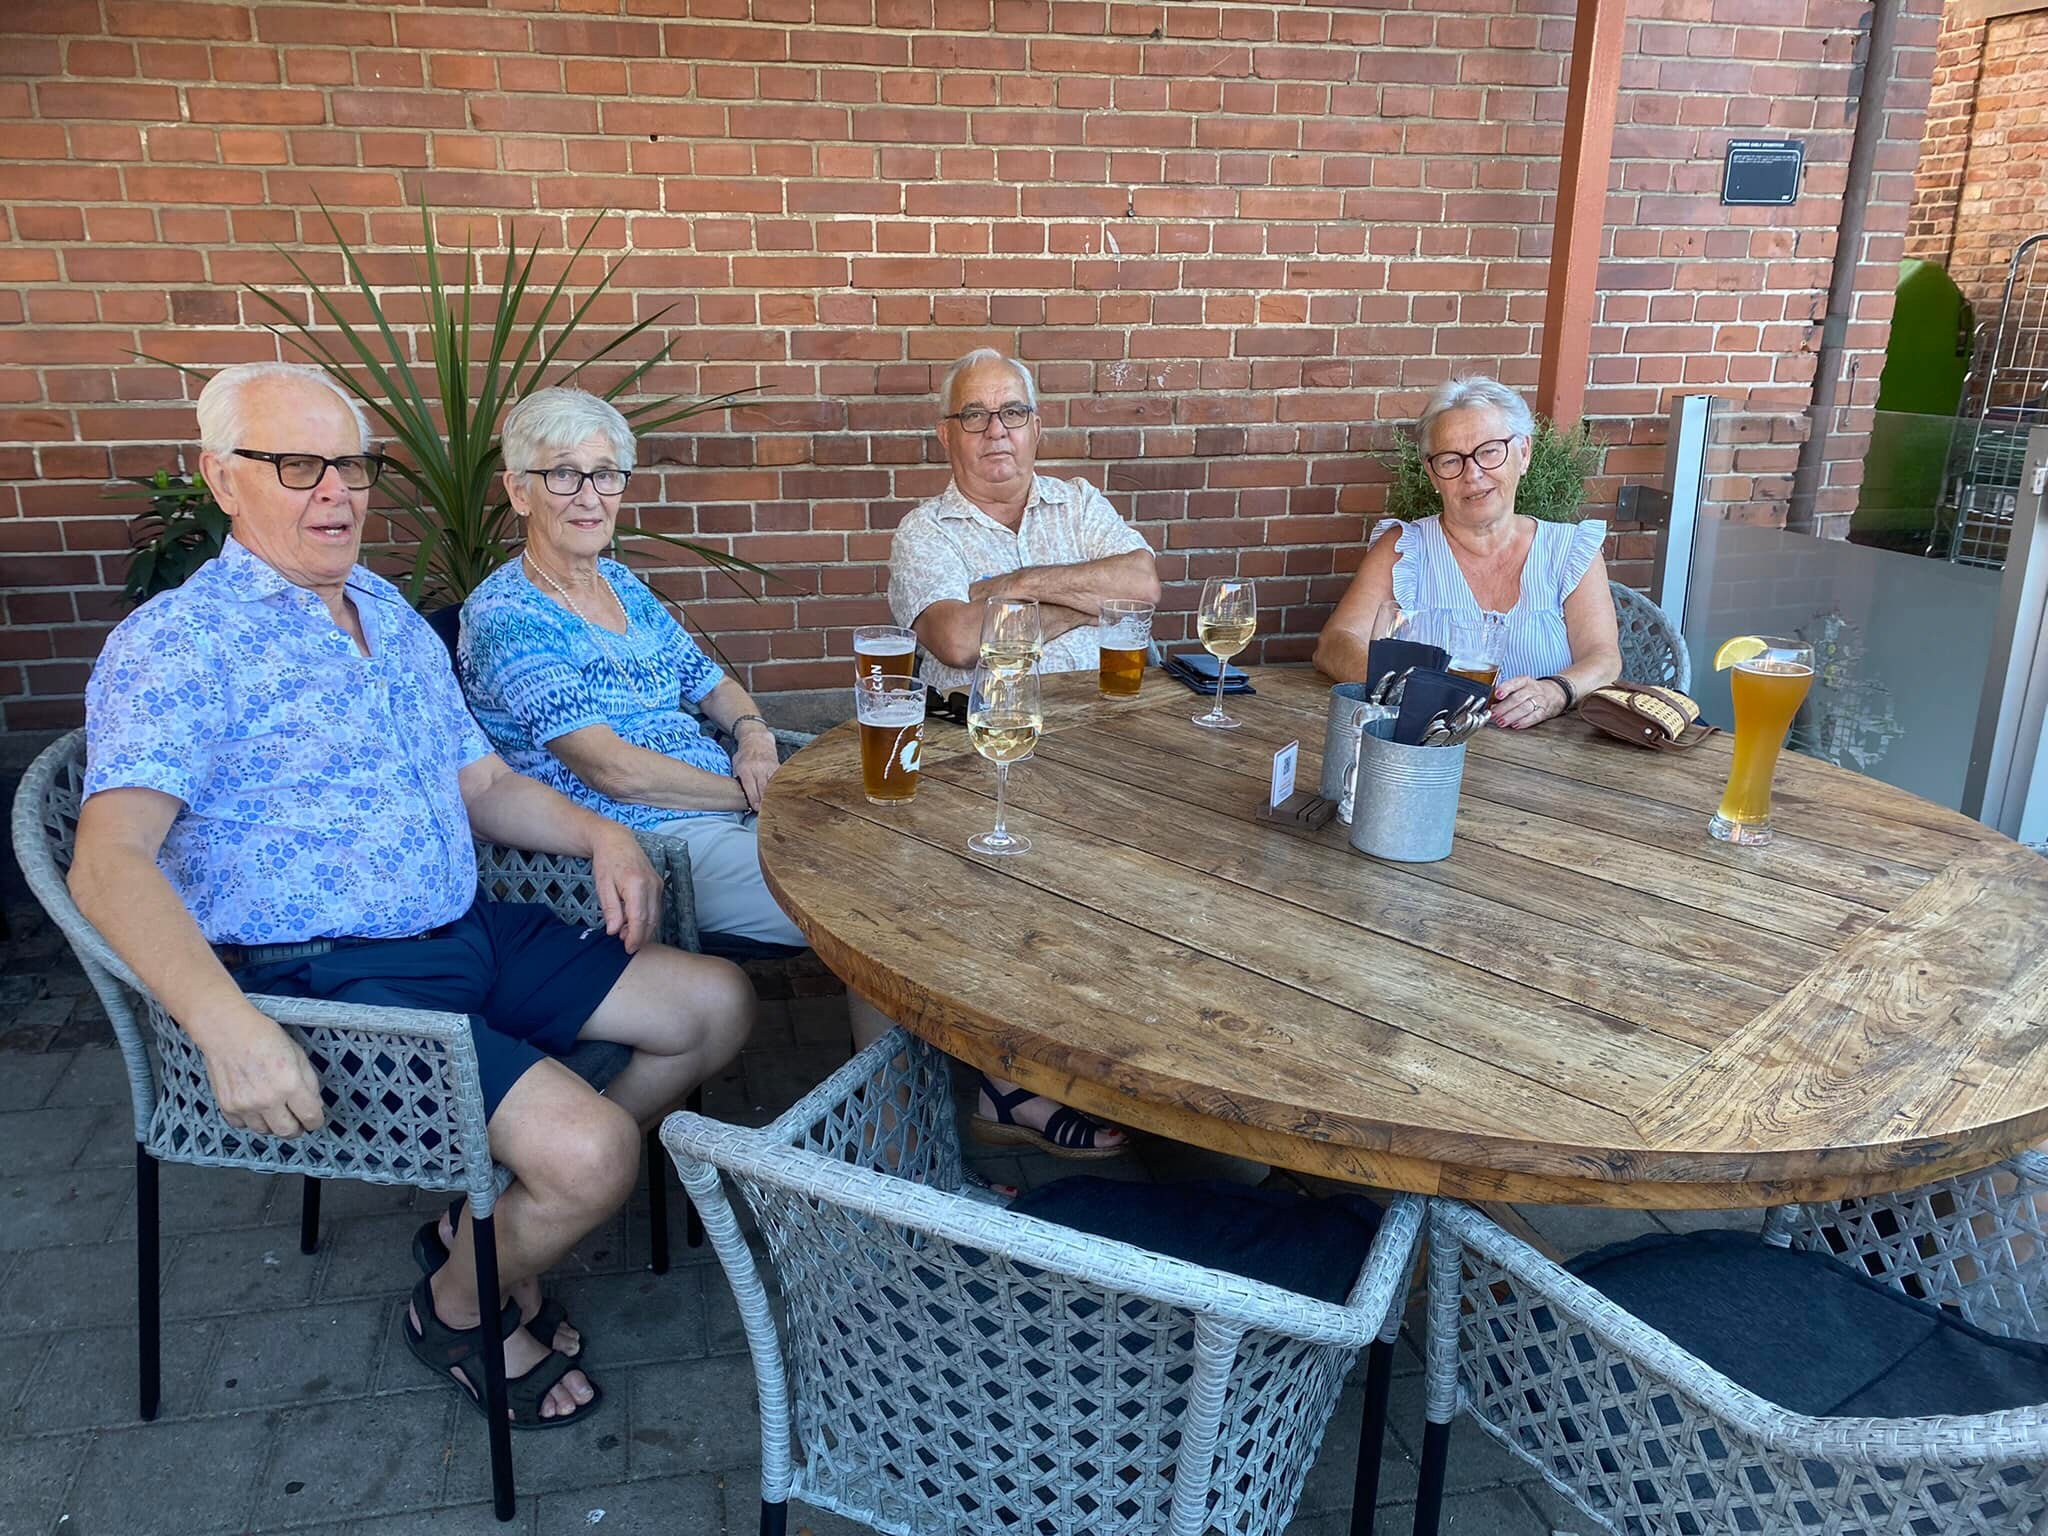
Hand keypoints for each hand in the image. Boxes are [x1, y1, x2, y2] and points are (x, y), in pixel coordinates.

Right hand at [204, 1008, 325, 1137]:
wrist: (227, 1031)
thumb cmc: (264, 1037)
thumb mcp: (298, 1054)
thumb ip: (310, 1083)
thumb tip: (314, 1105)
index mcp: (290, 1084)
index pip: (310, 1117)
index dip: (316, 1121)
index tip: (314, 1120)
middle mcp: (267, 1099)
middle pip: (288, 1132)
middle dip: (296, 1128)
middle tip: (297, 1120)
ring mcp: (245, 1106)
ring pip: (265, 1131)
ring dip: (273, 1124)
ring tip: (274, 1108)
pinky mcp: (227, 1107)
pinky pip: (243, 1125)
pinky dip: (251, 1120)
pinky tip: (254, 1105)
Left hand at [589, 823, 662, 952]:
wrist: (616, 840)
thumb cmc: (607, 861)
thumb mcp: (602, 886)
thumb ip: (610, 910)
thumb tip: (614, 931)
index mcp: (636, 884)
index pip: (639, 919)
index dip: (635, 937)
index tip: (628, 949)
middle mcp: (652, 885)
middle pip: (651, 920)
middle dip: (640, 937)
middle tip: (626, 946)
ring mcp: (658, 884)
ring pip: (656, 916)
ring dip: (645, 929)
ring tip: (628, 935)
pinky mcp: (659, 885)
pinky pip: (656, 908)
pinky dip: (648, 919)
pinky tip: (634, 922)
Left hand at [732, 731, 779, 812]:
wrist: (756, 739)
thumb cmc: (745, 754)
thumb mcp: (736, 765)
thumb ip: (739, 779)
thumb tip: (740, 795)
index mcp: (745, 769)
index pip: (751, 789)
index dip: (754, 801)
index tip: (756, 809)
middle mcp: (758, 768)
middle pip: (763, 790)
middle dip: (764, 802)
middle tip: (765, 811)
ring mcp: (769, 767)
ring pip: (773, 786)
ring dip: (773, 797)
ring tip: (774, 806)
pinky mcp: (777, 766)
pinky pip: (779, 780)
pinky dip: (779, 788)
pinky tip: (780, 795)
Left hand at [1492, 675, 1569, 729]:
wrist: (1556, 693)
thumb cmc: (1532, 691)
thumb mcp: (1521, 687)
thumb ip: (1506, 695)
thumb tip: (1492, 706)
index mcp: (1525, 681)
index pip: (1515, 683)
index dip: (1505, 688)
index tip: (1497, 694)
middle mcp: (1533, 689)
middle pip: (1517, 698)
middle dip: (1504, 707)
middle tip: (1493, 714)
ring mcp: (1540, 700)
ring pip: (1525, 708)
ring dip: (1511, 716)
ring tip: (1501, 722)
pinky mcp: (1544, 711)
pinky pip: (1535, 717)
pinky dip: (1524, 722)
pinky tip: (1515, 725)